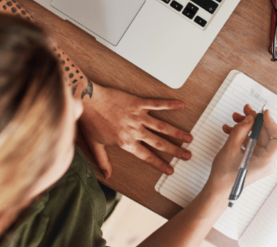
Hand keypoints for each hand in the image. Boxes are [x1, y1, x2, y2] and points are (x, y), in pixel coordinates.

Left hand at [78, 84, 192, 177]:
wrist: (87, 101)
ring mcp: (138, 117)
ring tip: (189, 137)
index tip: (170, 170)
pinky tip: (181, 105)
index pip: (147, 156)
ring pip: (162, 127)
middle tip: (187, 155)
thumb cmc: (90, 121)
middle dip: (175, 150)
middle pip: (159, 143)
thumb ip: (103, 161)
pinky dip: (169, 105)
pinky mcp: (138, 103)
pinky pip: (157, 104)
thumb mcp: (95, 144)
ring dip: (177, 133)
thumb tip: (107, 175)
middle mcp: (135, 131)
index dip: (160, 164)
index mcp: (126, 143)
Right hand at [206, 104, 276, 193]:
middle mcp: (267, 161)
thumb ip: (241, 130)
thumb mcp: (231, 148)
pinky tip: (230, 130)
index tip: (263, 113)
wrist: (218, 190)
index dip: (272, 123)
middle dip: (255, 122)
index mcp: (266, 161)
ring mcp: (261, 160)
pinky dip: (243, 135)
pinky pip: (252, 143)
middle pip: (267, 135)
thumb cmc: (225, 176)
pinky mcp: (254, 159)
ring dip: (247, 127)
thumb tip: (250, 118)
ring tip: (235, 119)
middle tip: (245, 111)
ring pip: (259, 137)